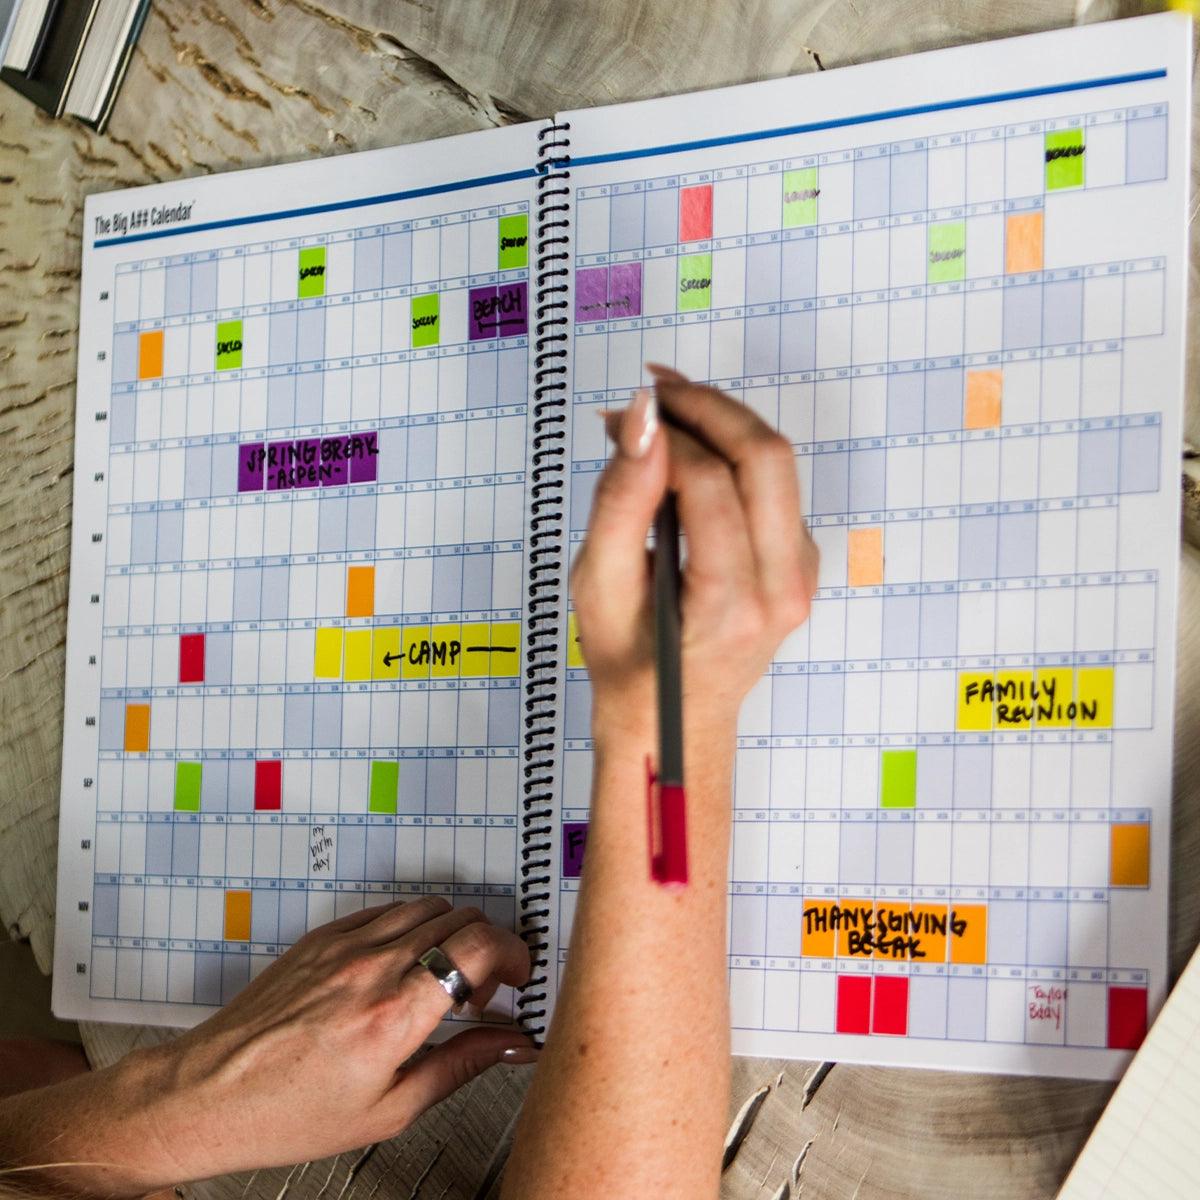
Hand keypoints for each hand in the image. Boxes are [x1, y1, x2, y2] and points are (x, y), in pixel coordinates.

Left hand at [0, 899, 535, 1194]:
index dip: (514, 955)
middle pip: (463, 919)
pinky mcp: (323, 937)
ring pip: (429, 906)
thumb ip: (461, 1067)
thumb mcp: (389, 1111)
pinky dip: (413, 927)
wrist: (209, 1094)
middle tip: (483, 990)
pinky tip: (403, 965)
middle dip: (489, 948)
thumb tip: (510, 1045)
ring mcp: (345, 945)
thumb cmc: (288, 1113)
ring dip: (454, 933)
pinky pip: (388, 909)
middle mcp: (371, 969)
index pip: (480, 947)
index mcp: (393, 1016)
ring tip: (442, 978)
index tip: (517, 977)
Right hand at [570, 366, 818, 740]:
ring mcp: (801, 576)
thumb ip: (621, 499)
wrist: (673, 720)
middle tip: (654, 388)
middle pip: (766, 458)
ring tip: (663, 411)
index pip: (713, 485)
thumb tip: (640, 418)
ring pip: (777, 464)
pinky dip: (732, 454)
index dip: (668, 436)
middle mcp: (783, 590)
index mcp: (733, 606)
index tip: (626, 416)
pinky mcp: (800, 562)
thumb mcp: (602, 583)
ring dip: (722, 423)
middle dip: (708, 407)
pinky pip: (774, 487)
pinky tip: (685, 454)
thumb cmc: (628, 662)